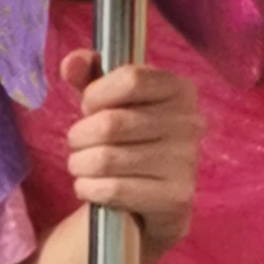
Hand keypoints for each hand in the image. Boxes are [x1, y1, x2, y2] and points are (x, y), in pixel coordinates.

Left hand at [59, 52, 200, 263]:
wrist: (149, 200)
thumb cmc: (127, 139)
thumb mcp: (108, 101)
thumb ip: (89, 75)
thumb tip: (72, 63)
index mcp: (180, 90)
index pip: (131, 79)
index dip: (96, 94)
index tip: (89, 107)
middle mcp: (190, 123)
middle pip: (111, 123)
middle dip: (79, 135)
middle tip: (78, 143)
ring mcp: (186, 162)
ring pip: (107, 159)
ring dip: (79, 164)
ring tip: (80, 165)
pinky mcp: (175, 198)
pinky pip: (114, 190)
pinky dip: (88, 188)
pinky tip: (89, 187)